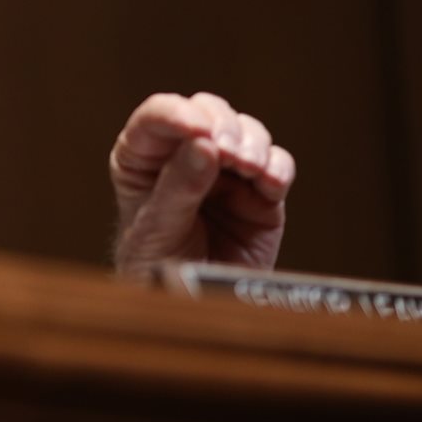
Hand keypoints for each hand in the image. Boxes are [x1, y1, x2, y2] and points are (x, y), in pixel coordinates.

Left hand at [109, 92, 295, 279]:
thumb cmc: (155, 266)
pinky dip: (277, 168)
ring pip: (247, 132)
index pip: (156, 117)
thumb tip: (204, 145)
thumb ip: (178, 187)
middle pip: (210, 113)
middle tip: (228, 152)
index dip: (176, 114)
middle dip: (223, 125)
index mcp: (143, 157)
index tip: (196, 128)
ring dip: (252, 144)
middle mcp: (185, 155)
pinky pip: (277, 165)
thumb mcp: (156, 228)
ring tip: (248, 168)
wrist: (186, 308)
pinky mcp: (260, 194)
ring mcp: (226, 172)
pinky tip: (270, 184)